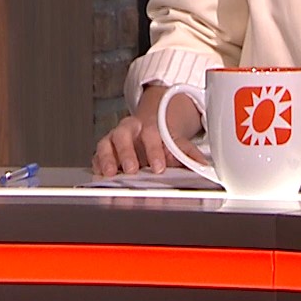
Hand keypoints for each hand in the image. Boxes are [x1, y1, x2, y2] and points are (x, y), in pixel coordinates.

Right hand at [92, 85, 206, 175]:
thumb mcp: (178, 144)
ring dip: (107, 158)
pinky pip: (97, 155)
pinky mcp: (104, 150)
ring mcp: (114, 139)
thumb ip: (188, 154)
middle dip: (126, 153)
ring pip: (106, 143)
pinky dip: (97, 164)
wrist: (147, 127)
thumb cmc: (161, 139)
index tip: (159, 167)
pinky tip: (100, 174)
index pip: (151, 135)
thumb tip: (204, 166)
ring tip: (110, 173)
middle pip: (123, 135)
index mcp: (149, 126)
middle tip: (132, 169)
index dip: (154, 151)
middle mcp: (129, 129)